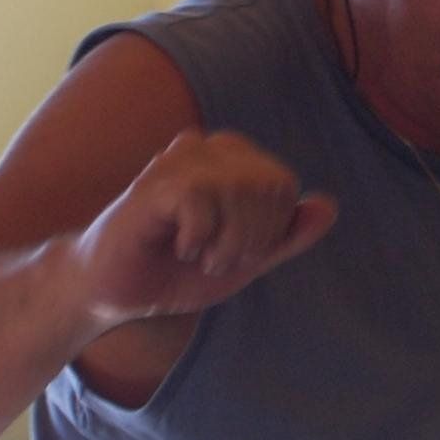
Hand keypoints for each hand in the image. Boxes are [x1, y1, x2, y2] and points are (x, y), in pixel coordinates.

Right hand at [74, 127, 337, 327]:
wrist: (110, 291)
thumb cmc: (173, 271)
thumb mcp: (243, 261)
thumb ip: (285, 237)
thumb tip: (329, 207)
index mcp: (230, 159)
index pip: (283, 186)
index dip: (268, 231)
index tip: (232, 254)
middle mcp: (205, 147)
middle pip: (269, 185)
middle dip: (250, 238)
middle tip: (213, 259)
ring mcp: (176, 160)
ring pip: (240, 189)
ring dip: (225, 242)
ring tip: (196, 256)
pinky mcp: (153, 183)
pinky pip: (202, 200)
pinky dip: (199, 238)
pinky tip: (178, 247)